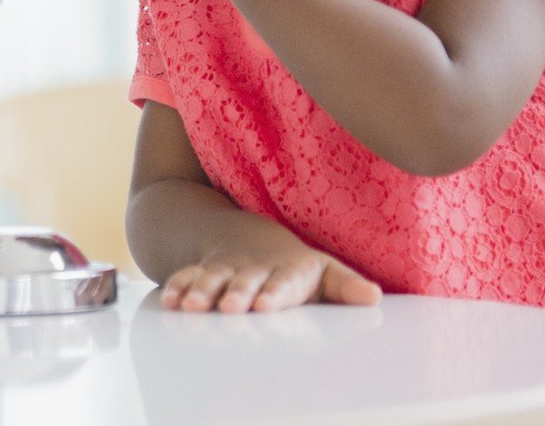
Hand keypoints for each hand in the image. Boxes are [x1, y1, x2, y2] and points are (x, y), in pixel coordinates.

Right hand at [160, 221, 382, 312]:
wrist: (247, 236)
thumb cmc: (293, 266)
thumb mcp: (323, 272)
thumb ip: (346, 287)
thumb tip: (374, 297)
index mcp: (286, 272)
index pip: (282, 283)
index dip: (273, 293)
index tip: (266, 305)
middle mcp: (253, 270)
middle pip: (243, 282)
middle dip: (235, 293)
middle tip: (228, 308)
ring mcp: (225, 270)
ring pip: (211, 279)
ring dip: (201, 292)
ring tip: (191, 308)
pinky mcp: (202, 272)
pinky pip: (186, 276)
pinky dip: (177, 287)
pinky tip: (169, 302)